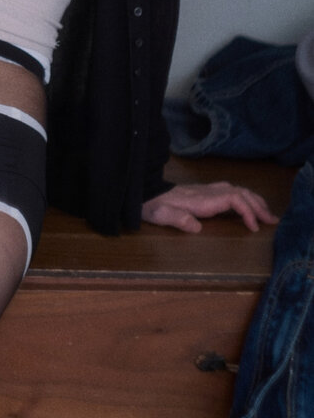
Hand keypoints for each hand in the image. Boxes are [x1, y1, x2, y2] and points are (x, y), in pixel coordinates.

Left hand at [142, 182, 278, 233]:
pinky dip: (244, 198)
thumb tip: (196, 227)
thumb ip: (178, 219)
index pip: (232, 199)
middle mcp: (207, 192)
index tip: (254, 227)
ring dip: (253, 200)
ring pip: (236, 190)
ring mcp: (206, 191)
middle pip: (239, 193)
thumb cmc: (152, 206)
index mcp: (201, 199)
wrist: (144, 192)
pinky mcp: (204, 193)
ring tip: (267, 214)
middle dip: (258, 206)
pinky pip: (230, 192)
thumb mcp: (161, 214)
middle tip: (273, 221)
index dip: (246, 211)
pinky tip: (248, 206)